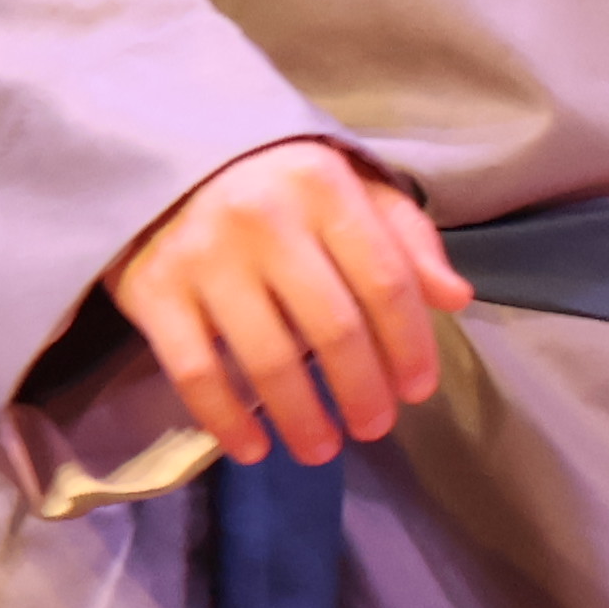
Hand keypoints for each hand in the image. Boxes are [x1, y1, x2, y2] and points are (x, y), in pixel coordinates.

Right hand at [105, 137, 472, 466]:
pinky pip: (194, 373)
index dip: (409, 343)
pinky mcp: (151, 291)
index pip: (384, 280)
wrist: (160, 158)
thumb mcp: (350, 188)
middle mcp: (263, 219)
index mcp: (323, 186)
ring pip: (266, 359)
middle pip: (332, 328)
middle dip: (362, 390)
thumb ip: (405, 239)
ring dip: (301, 417)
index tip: (418, 391)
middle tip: (375, 428)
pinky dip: (226, 420)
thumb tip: (457, 298)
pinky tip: (252, 449)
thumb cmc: (275, 183)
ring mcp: (202, 256)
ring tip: (322, 449)